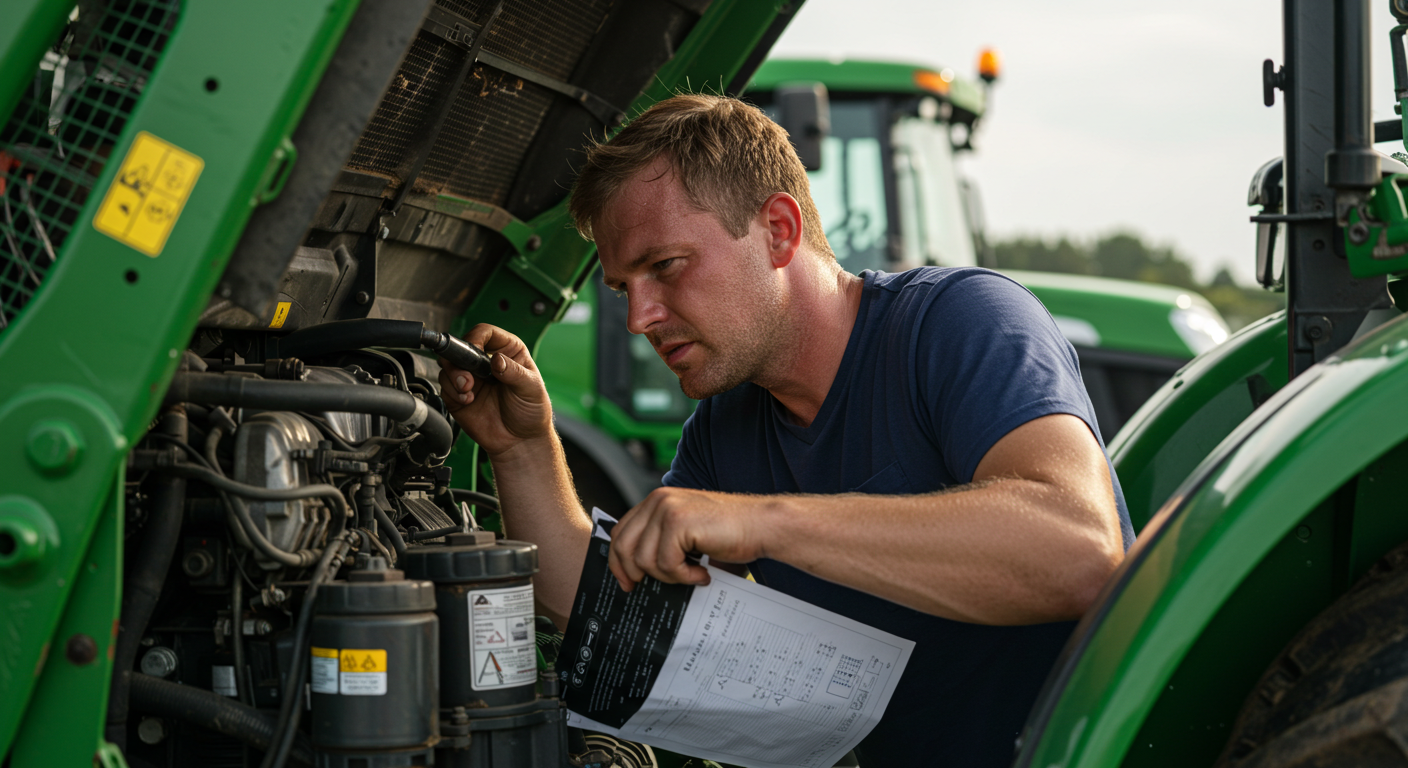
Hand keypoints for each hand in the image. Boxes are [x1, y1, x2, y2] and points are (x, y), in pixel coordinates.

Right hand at [437, 324, 552, 457]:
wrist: (520, 441)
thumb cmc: (531, 412)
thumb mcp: (531, 389)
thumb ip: (514, 372)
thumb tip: (497, 360)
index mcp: (507, 351)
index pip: (484, 332)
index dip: (475, 337)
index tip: (474, 351)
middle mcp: (486, 361)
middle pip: (460, 347)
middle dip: (459, 361)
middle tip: (467, 379)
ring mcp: (471, 378)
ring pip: (448, 365)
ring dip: (454, 377)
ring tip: (468, 392)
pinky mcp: (458, 395)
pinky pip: (444, 386)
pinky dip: (452, 393)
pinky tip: (468, 402)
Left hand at [607, 487, 772, 591]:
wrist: (762, 525)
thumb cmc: (730, 532)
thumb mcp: (687, 533)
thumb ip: (661, 541)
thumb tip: (635, 572)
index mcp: (657, 501)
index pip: (620, 533)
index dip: (618, 562)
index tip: (627, 583)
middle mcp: (658, 500)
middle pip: (624, 547)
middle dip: (636, 573)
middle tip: (658, 585)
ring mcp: (667, 509)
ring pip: (644, 560)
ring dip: (669, 576)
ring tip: (693, 574)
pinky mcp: (678, 522)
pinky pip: (666, 564)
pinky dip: (684, 576)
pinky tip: (702, 573)